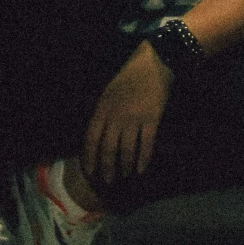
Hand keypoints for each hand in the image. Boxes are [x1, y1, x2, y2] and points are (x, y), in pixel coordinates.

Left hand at [82, 44, 173, 185]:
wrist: (154, 63)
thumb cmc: (129, 77)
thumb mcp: (108, 93)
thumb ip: (103, 113)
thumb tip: (98, 137)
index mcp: (102, 108)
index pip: (91, 139)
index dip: (89, 157)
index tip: (90, 171)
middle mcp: (116, 116)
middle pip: (107, 148)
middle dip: (106, 167)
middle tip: (107, 181)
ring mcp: (134, 118)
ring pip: (126, 150)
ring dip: (125, 166)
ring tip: (125, 175)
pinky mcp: (151, 119)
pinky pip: (146, 145)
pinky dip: (143, 159)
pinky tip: (141, 170)